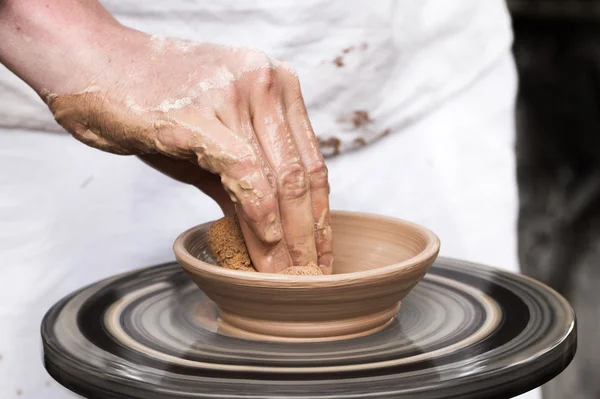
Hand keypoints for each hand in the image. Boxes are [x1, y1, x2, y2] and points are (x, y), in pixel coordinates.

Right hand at [42, 26, 332, 273]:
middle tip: (308, 275)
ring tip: (285, 275)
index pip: (311, 162)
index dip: (320, 216)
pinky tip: (264, 244)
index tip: (320, 252)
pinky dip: (258, 211)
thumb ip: (243, 180)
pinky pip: (242, 169)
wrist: (92, 63)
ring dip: (284, 237)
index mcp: (276, 84)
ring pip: (276, 178)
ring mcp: (234, 93)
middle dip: (307, 235)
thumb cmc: (152, 100)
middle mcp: (264, 82)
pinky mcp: (197, 113)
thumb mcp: (213, 138)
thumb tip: (267, 232)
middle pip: (300, 175)